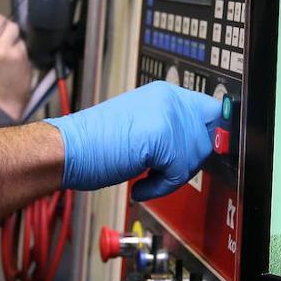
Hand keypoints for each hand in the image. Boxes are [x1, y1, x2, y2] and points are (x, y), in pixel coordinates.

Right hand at [44, 81, 221, 199]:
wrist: (67, 150)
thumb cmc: (94, 144)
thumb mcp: (140, 126)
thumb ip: (170, 129)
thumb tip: (201, 143)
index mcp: (164, 93)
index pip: (211, 110)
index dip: (213, 134)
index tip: (213, 150)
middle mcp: (168, 98)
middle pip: (208, 136)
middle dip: (188, 161)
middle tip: (162, 171)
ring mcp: (165, 114)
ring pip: (195, 155)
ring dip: (173, 176)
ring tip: (147, 178)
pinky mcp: (160, 135)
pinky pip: (178, 172)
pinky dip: (161, 187)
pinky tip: (141, 184)